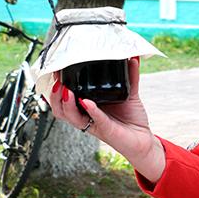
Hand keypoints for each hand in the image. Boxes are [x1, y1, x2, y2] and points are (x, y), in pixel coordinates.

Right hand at [46, 57, 164, 181]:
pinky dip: (91, 110)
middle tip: (56, 80)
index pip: (64, 100)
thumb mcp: (130, 94)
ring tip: (66, 90)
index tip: (55, 71)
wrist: (143, 139)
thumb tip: (133, 58)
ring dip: (66, 104)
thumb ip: (130, 77)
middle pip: (60, 110)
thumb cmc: (132, 119)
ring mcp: (95, 125)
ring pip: (71, 117)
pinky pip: (95, 120)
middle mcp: (87, 117)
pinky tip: (87, 102)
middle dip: (54, 96)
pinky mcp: (106, 131)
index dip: (56, 88)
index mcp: (87, 108)